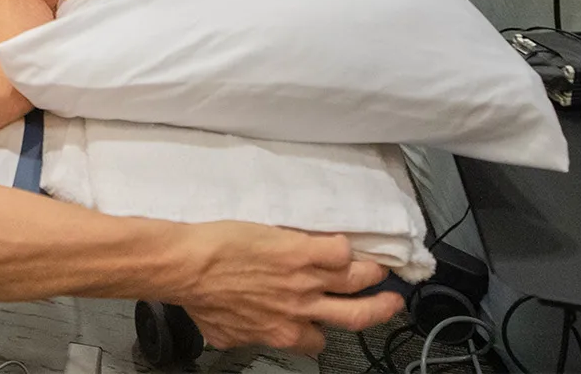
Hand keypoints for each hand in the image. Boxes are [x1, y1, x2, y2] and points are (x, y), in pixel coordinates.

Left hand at [169, 224, 402, 353]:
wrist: (190, 267)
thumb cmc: (198, 295)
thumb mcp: (224, 332)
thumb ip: (246, 334)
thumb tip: (245, 334)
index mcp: (283, 331)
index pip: (317, 340)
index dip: (323, 330)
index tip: (327, 321)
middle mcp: (302, 308)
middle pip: (358, 315)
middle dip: (381, 309)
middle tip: (391, 300)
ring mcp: (306, 278)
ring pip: (357, 278)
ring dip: (372, 272)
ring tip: (379, 266)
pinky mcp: (301, 248)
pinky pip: (339, 248)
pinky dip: (344, 245)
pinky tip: (343, 240)